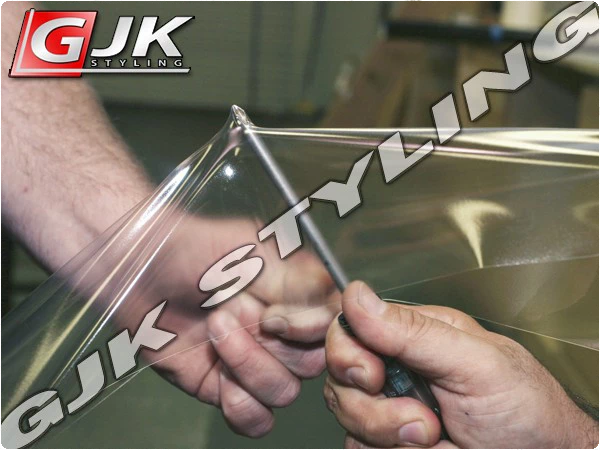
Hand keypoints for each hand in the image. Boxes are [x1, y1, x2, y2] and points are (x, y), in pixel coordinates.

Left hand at [113, 214, 338, 437]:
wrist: (141, 270)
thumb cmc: (194, 249)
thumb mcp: (249, 252)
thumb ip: (293, 276)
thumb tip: (334, 292)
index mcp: (294, 298)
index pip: (330, 326)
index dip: (310, 330)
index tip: (275, 316)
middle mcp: (280, 333)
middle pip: (312, 365)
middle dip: (272, 346)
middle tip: (233, 314)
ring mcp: (254, 362)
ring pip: (283, 393)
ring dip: (249, 367)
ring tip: (214, 331)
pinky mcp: (224, 389)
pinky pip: (255, 420)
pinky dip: (241, 407)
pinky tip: (219, 379)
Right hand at [323, 281, 595, 448]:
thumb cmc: (526, 411)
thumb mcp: (476, 362)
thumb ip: (414, 332)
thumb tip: (358, 295)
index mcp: (412, 336)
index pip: (350, 330)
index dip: (348, 354)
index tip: (372, 376)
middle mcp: (396, 371)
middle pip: (341, 381)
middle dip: (375, 410)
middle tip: (423, 421)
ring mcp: (390, 412)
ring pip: (348, 422)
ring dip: (390, 440)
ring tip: (436, 439)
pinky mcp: (389, 445)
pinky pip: (359, 449)